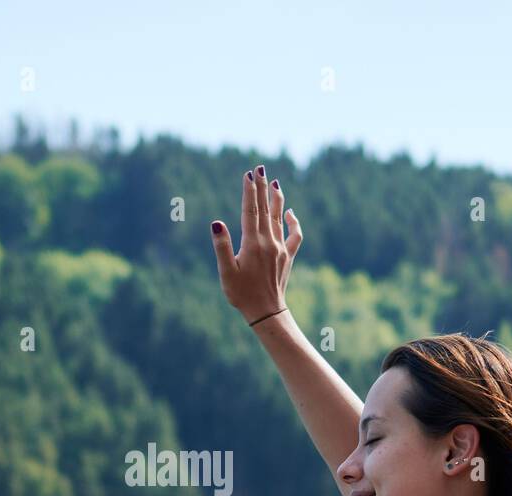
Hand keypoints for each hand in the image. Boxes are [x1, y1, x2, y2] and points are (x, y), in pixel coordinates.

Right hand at [211, 165, 302, 323]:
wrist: (266, 312)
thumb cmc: (241, 294)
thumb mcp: (226, 272)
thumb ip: (221, 246)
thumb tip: (217, 222)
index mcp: (252, 243)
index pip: (250, 210)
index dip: (249, 191)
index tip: (248, 174)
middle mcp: (268, 242)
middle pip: (265, 209)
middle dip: (261, 187)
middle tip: (259, 168)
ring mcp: (280, 249)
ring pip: (279, 218)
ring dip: (276, 199)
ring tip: (274, 182)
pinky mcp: (287, 257)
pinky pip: (294, 235)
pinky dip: (293, 222)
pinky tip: (290, 213)